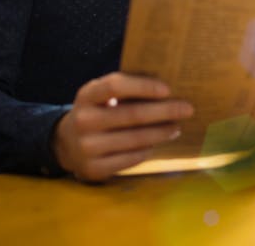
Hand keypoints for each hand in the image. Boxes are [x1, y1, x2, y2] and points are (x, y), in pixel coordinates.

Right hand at [53, 72, 193, 181]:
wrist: (67, 144)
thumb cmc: (97, 112)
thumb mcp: (101, 95)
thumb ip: (125, 88)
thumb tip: (166, 88)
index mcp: (86, 95)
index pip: (115, 85)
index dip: (143, 86)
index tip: (168, 89)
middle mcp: (83, 120)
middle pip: (131, 114)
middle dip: (164, 111)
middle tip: (187, 109)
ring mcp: (87, 147)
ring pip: (135, 139)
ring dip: (161, 132)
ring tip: (177, 127)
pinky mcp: (94, 168)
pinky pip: (130, 158)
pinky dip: (148, 149)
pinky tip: (158, 142)